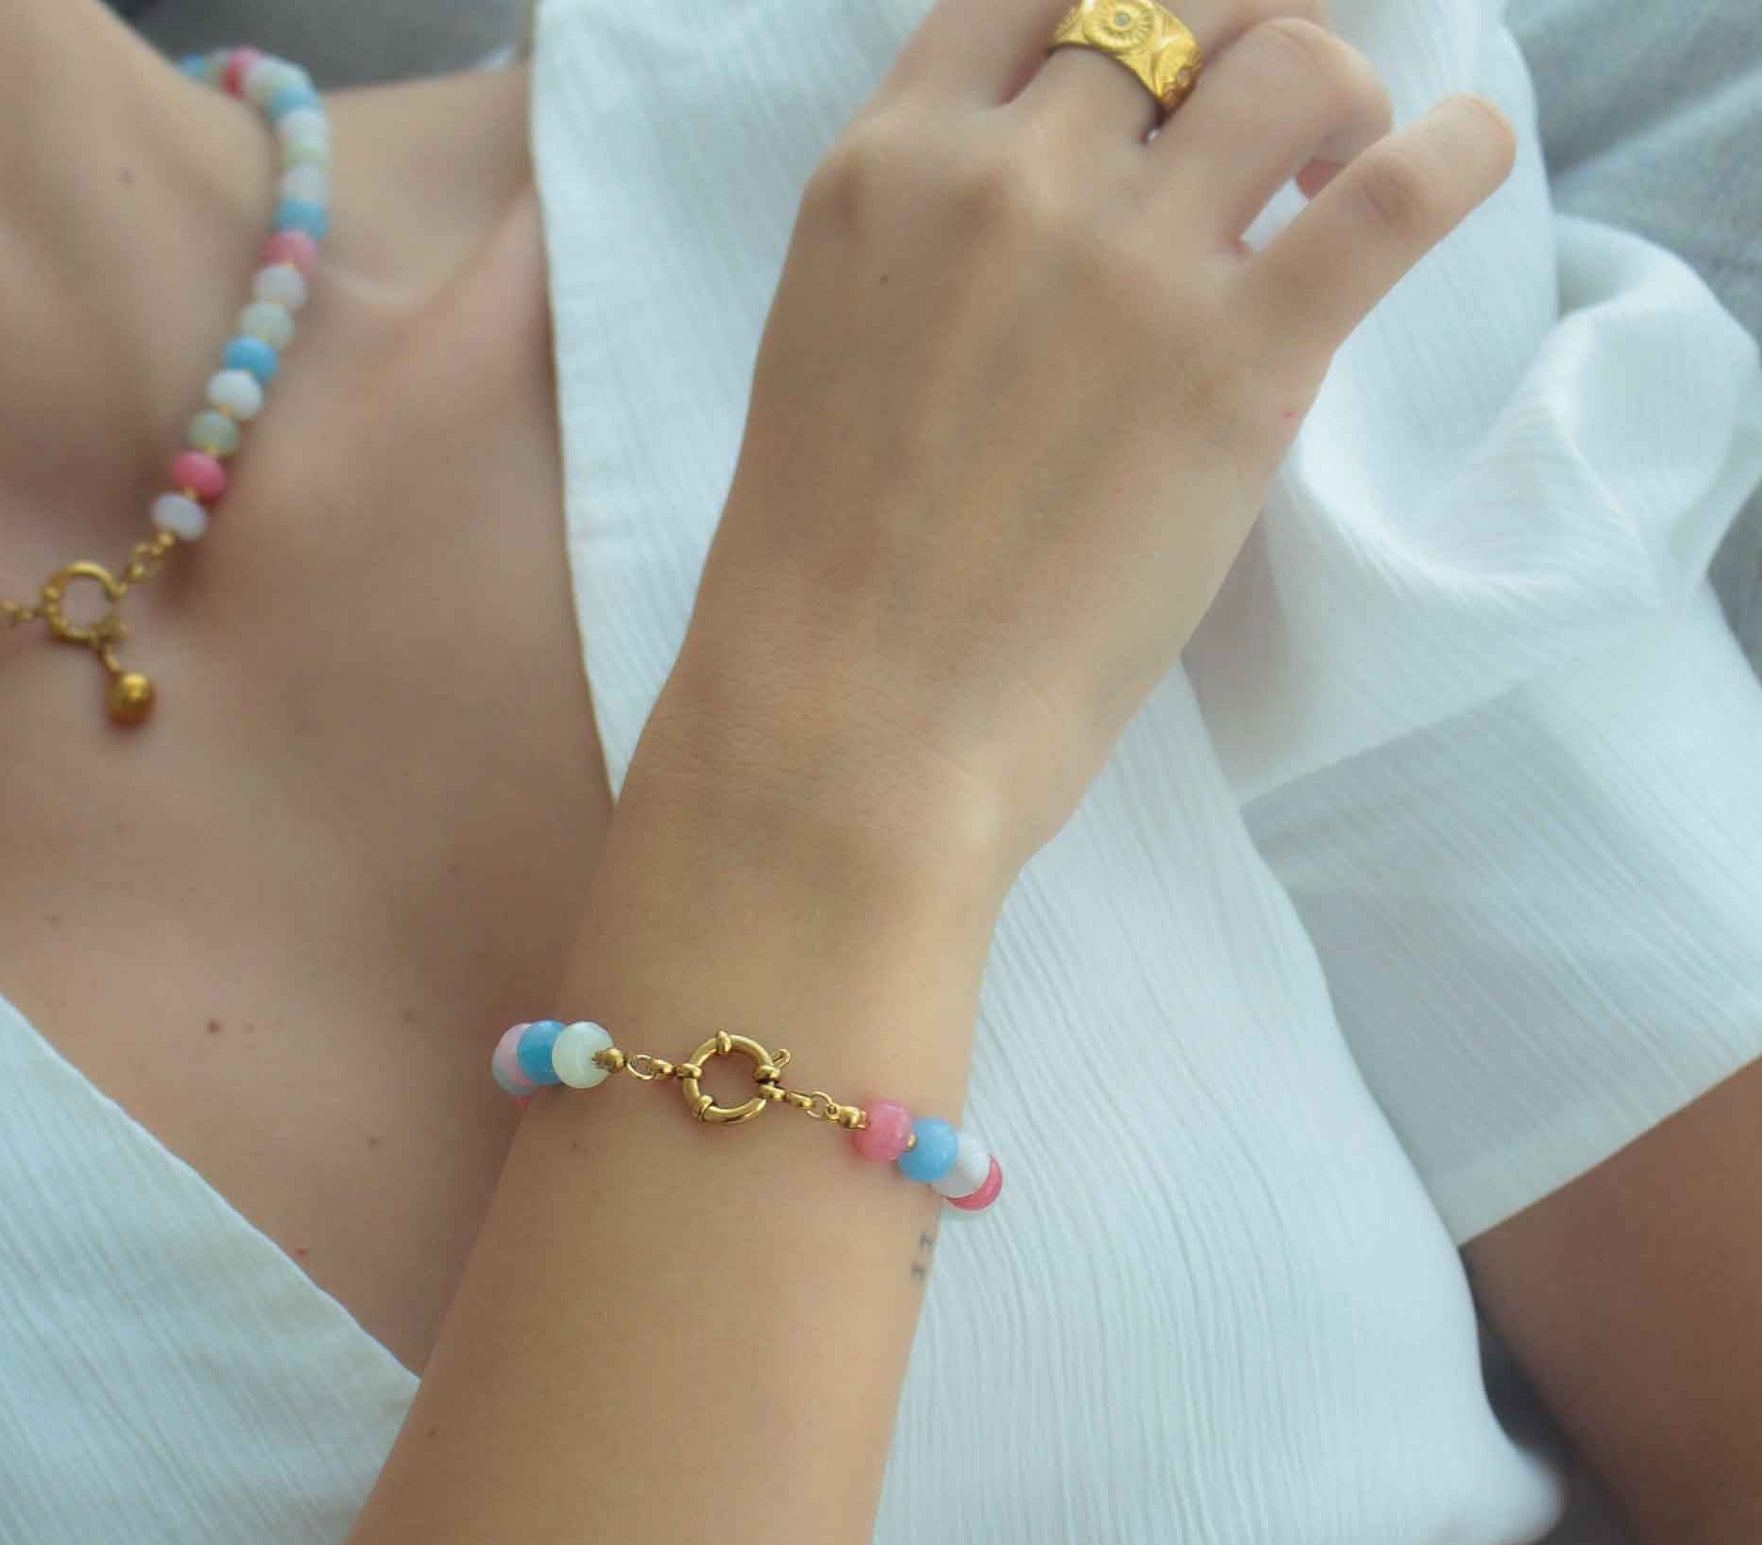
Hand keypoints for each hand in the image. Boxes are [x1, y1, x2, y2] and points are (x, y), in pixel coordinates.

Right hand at [659, 0, 1514, 899]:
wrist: (850, 725)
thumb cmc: (822, 582)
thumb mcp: (834, 354)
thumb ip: (931, 255)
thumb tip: (1061, 220)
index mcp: (884, 171)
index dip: (1125, 8)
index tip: (1171, 56)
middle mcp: (1005, 176)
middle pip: (1178, 12)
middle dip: (1240, 44)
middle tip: (1274, 123)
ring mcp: (1124, 259)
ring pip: (1293, 62)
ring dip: (1339, 97)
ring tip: (1344, 170)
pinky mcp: (1236, 362)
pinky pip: (1396, 191)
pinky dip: (1457, 151)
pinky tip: (1471, 151)